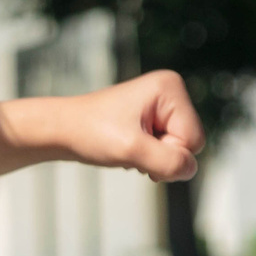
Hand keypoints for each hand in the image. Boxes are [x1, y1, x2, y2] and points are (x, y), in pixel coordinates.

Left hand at [58, 70, 204, 181]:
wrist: (61, 131)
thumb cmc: (89, 133)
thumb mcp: (131, 150)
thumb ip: (168, 162)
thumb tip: (190, 168)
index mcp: (170, 87)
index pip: (194, 139)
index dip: (166, 152)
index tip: (134, 144)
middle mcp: (171, 91)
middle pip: (190, 144)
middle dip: (161, 156)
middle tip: (129, 148)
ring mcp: (163, 105)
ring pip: (178, 151)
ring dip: (153, 158)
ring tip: (126, 146)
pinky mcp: (155, 118)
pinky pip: (167, 150)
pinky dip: (148, 157)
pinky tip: (128, 148)